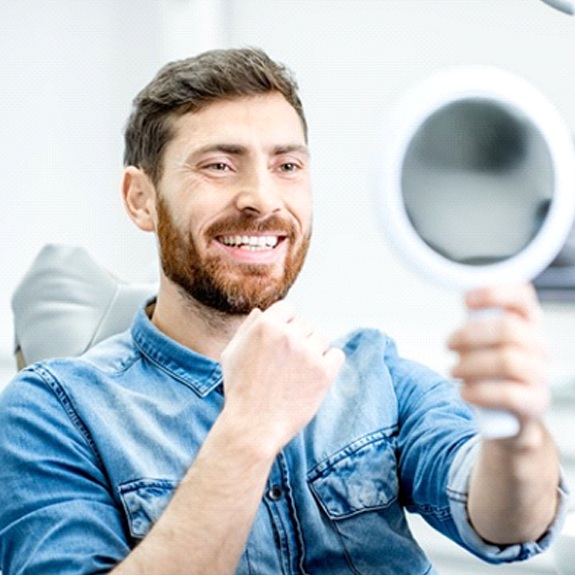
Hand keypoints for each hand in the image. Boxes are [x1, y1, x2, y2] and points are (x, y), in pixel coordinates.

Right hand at [219, 301, 344, 455]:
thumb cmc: (239, 391)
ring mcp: (308, 353)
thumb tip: (260, 312)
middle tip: (288, 362)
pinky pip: (337, 355)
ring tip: (299, 371)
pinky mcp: (324, 373)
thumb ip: (247, 328)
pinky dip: (329, 363)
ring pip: (322, 338)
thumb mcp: (231, 354)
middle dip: (299, 338)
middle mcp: (288, 335)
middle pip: (306, 323)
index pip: (288, 308)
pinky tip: (314, 376)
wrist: (253, 426)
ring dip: (313, 350)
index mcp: (265, 326)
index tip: (282, 342)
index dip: (285, 324)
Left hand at [447, 284, 549, 429]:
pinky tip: (465, 391)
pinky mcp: (534, 402)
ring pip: (507, 360)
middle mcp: (539, 346)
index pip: (522, 296)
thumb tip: (461, 302)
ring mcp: (540, 374)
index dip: (494, 293)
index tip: (466, 300)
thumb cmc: (493, 370)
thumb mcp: (486, 341)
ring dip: (471, 364)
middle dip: (470, 335)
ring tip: (454, 370)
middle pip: (508, 329)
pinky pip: (508, 394)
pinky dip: (479, 392)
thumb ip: (478, 321)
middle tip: (449, 344)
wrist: (509, 414)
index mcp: (528, 324)